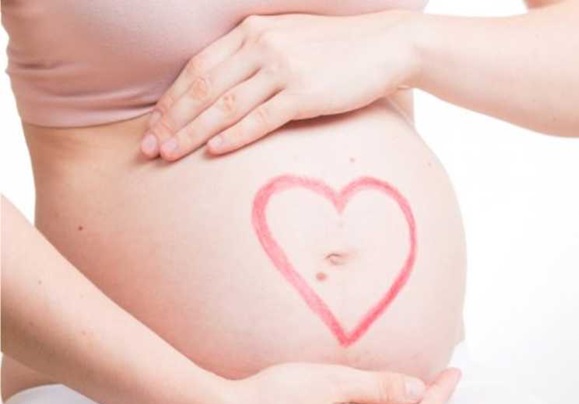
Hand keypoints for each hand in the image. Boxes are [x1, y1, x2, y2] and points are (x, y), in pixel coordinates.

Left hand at [140, 10, 417, 160]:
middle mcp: (261, 44)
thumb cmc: (338, 48)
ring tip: (169, 155)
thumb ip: (256, 56)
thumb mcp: (290, 40)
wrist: (387, 45)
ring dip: (192, 133)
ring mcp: (283, 68)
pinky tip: (213, 151)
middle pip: (203, 88)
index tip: (154, 126)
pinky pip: (260, 119)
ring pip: (224, 106)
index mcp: (253, 31)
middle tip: (148, 148)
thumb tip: (227, 89)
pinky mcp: (305, 93)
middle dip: (171, 120)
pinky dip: (233, 136)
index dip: (172, 100)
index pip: (199, 68)